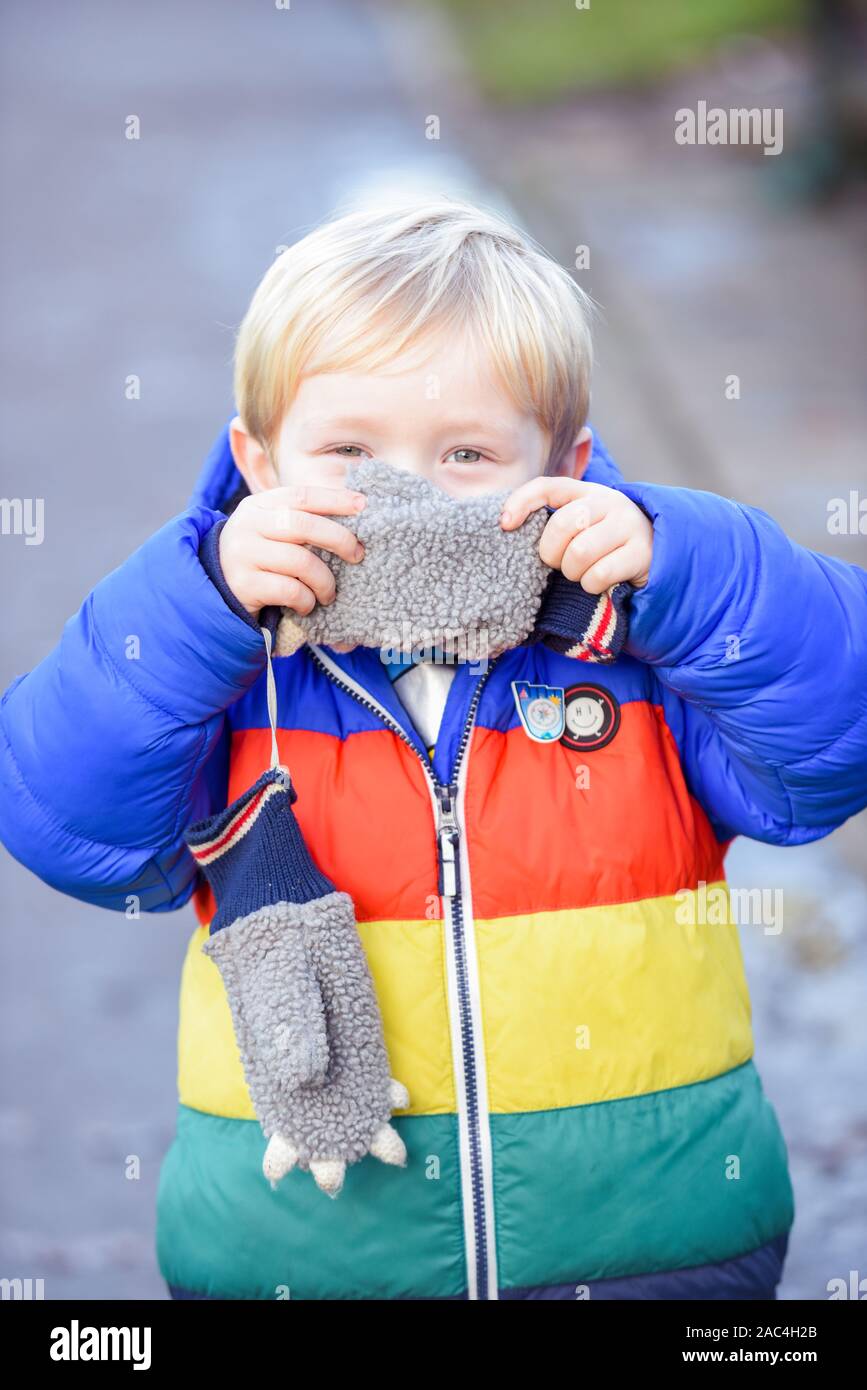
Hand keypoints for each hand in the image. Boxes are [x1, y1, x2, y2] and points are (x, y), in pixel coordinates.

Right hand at [219, 484, 367, 618]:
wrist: (215, 588)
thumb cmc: (259, 557)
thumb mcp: (271, 529)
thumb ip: (300, 519)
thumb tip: (354, 510)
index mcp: (259, 505)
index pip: (301, 495)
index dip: (335, 499)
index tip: (363, 505)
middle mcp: (248, 525)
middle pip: (303, 525)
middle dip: (338, 538)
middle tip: (357, 554)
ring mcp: (244, 555)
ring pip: (300, 561)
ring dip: (324, 580)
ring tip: (328, 592)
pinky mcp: (244, 585)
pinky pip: (289, 591)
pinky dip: (306, 600)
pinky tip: (307, 605)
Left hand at [499, 477, 652, 591]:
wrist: (659, 555)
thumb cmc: (605, 544)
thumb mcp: (582, 525)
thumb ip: (555, 521)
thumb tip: (507, 525)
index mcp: (587, 492)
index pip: (548, 486)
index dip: (522, 501)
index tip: (505, 524)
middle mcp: (610, 502)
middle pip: (563, 525)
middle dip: (552, 553)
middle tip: (560, 564)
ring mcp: (628, 525)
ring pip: (579, 553)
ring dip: (573, 573)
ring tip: (581, 573)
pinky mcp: (642, 552)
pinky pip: (599, 574)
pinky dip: (591, 585)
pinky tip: (599, 582)